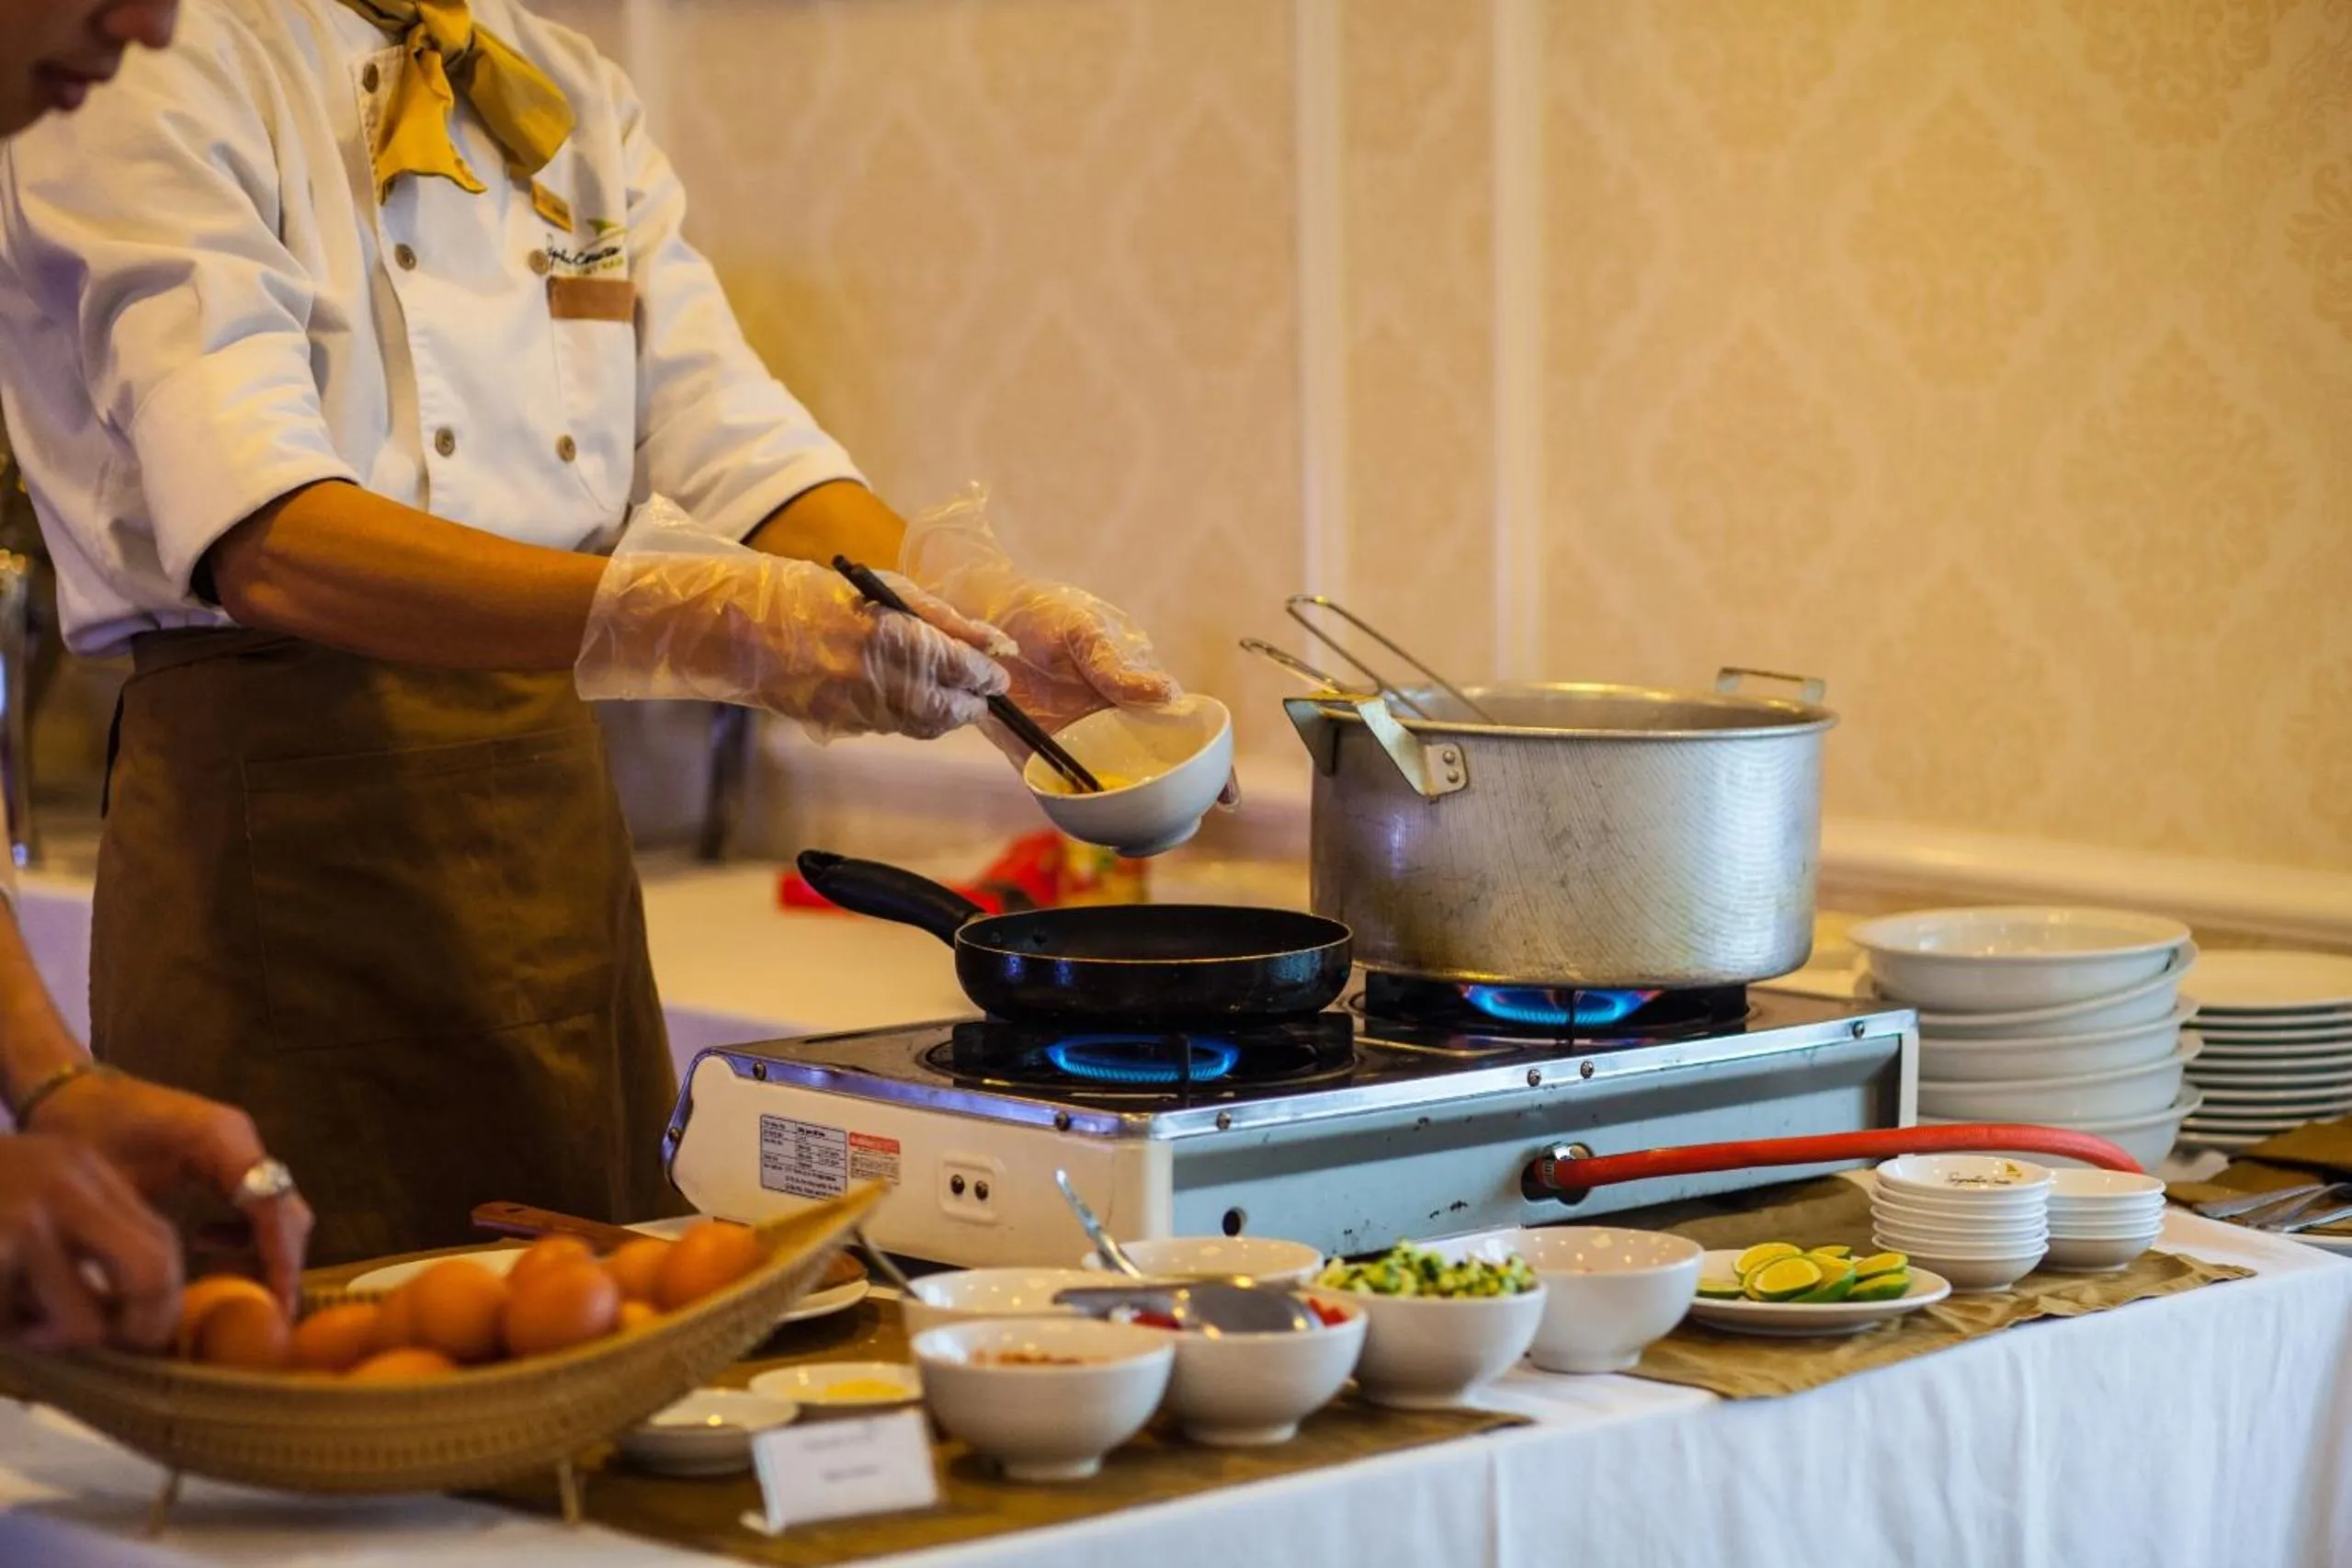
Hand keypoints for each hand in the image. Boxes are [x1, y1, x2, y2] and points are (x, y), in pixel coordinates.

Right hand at [0, 1134, 180, 1350]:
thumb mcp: (30, 1195)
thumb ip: (82, 1238)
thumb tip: (143, 1316)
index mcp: (80, 1167)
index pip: (160, 1239)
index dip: (163, 1299)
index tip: (145, 1336)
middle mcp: (62, 1183)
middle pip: (149, 1272)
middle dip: (140, 1326)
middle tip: (111, 1347)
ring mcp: (21, 1219)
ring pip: (80, 1322)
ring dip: (48, 1340)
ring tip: (13, 1323)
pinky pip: (12, 1326)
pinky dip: (4, 1333)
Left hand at [29, 1074, 312, 1311]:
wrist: (72, 1090)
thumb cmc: (84, 1131)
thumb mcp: (110, 1188)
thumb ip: (146, 1235)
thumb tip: (167, 1297)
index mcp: (220, 1139)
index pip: (269, 1204)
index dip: (278, 1257)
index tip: (278, 1305)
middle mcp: (241, 1139)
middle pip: (285, 1207)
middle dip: (281, 1260)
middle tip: (270, 1314)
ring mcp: (239, 1145)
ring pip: (277, 1206)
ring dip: (266, 1249)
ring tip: (243, 1291)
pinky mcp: (228, 1154)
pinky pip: (257, 1199)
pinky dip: (247, 1231)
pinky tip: (206, 1245)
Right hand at [578, 499, 1012, 739]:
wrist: (734, 624)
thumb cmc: (810, 593)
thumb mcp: (882, 589)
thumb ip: (942, 619)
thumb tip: (994, 642)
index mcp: (888, 636)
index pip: (960, 668)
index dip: (986, 673)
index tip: (999, 671)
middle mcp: (872, 679)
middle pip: (947, 708)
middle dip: (972, 702)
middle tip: (984, 689)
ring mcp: (851, 707)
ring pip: (921, 725)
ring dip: (946, 714)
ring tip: (954, 696)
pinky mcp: (835, 723)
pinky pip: (890, 726)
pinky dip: (912, 718)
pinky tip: (910, 698)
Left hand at [901, 486, 1236, 802]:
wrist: (978, 613)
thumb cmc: (1042, 611)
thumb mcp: (1083, 628)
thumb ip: (1117, 665)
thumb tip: (1168, 693)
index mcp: (1135, 692)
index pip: (1181, 733)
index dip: (1210, 765)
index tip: (1227, 797)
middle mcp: (1111, 723)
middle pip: (1151, 772)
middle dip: (1173, 803)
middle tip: (1185, 824)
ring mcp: (1075, 742)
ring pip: (1109, 790)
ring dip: (1124, 815)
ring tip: (1139, 836)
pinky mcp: (1033, 752)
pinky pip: (1056, 790)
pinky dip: (1070, 810)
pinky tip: (1085, 826)